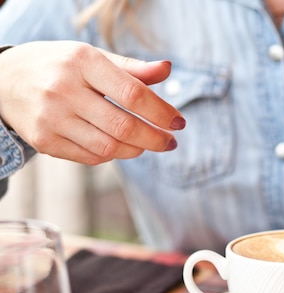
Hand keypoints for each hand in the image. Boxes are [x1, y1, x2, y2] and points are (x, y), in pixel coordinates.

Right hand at [0, 41, 185, 164]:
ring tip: (147, 144)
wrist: (4, 79)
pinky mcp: (44, 141)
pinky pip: (91, 157)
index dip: (162, 112)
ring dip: (136, 150)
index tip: (179, 123)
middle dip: (155, 139)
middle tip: (170, 142)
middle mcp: (64, 89)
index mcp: (82, 62)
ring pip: (109, 148)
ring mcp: (51, 118)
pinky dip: (112, 155)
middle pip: (123, 126)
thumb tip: (167, 69)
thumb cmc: (60, 66)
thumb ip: (132, 69)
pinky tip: (119, 146)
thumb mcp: (93, 58)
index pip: (132, 93)